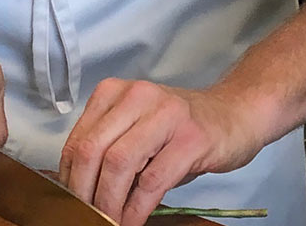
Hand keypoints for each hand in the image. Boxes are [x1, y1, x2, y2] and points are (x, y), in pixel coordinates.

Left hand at [60, 78, 266, 225]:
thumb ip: (109, 150)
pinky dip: (137, 208)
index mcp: (117, 92)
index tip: (70, 204)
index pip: (78, 139)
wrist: (236, 115)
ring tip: (109, 222)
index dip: (68, 179)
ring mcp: (167, 115)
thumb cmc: (183, 127)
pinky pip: (152, 181)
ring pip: (118, 164)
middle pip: (92, 150)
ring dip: (108, 203)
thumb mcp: (139, 130)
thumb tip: (78, 195)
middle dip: (84, 194)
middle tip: (87, 217)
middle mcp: (139, 96)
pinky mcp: (191, 139)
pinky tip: (132, 221)